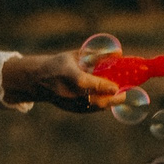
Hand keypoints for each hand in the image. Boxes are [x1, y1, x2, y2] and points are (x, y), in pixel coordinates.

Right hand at [1, 51, 120, 111]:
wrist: (39, 81)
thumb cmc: (60, 64)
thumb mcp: (76, 55)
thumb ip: (96, 55)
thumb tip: (119, 54)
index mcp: (69, 75)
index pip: (87, 83)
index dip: (103, 86)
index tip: (116, 87)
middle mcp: (69, 92)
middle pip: (94, 100)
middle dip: (112, 99)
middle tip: (124, 93)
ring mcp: (70, 103)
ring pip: (95, 106)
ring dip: (109, 102)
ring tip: (120, 96)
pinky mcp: (72, 110)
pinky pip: (91, 109)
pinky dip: (102, 105)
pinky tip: (109, 99)